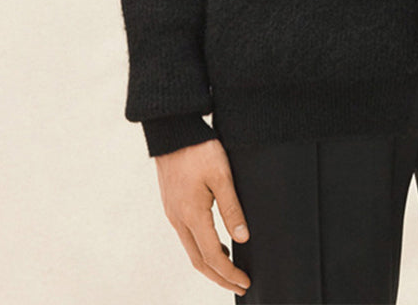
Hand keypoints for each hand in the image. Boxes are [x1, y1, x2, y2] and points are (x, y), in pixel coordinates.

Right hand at [154, 137, 251, 293]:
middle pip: (199, 261)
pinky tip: (215, 245)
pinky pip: (187, 237)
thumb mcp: (222, 176)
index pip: (212, 256)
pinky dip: (202, 249)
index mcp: (192, 214)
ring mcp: (173, 213)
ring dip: (210, 265)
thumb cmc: (198, 149)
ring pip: (191, 250)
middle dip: (220, 277)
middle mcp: (178, 219)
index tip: (245, 281)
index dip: (229, 273)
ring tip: (230, 271)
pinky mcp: (172, 205)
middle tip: (240, 285)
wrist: (172, 131)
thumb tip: (242, 238)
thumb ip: (232, 208)